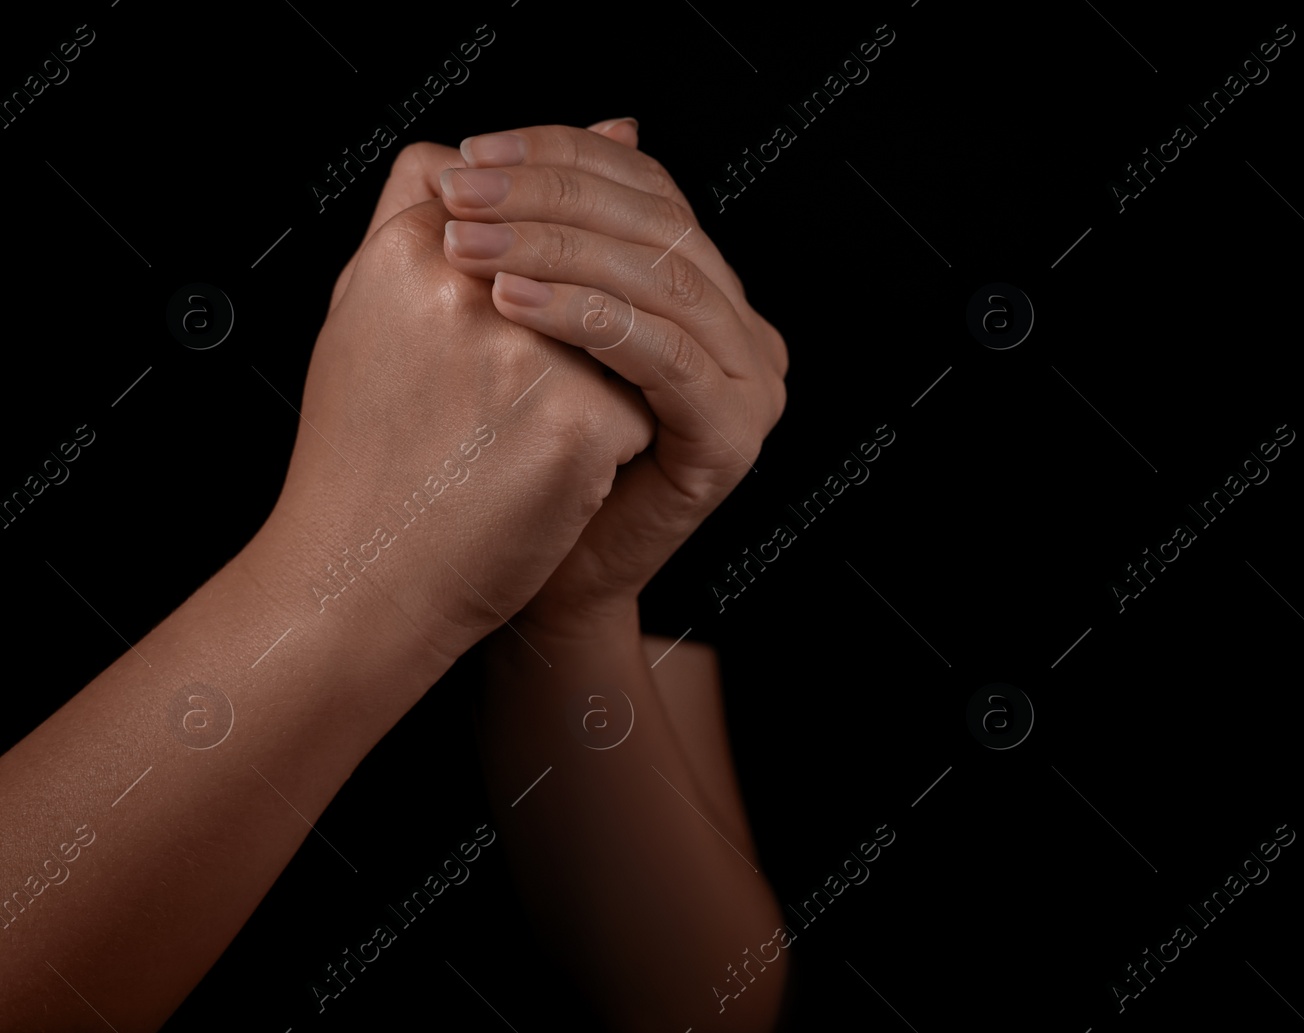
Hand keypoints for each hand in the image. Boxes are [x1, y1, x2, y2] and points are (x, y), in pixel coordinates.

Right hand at [260, 153, 655, 667]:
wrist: (360, 581)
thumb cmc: (369, 455)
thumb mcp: (369, 314)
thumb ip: (447, 212)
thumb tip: (611, 126)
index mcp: (406, 251)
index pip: (512, 203)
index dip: (525, 259)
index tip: (500, 314)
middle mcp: (465, 284)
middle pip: (582, 260)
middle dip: (572, 317)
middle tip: (516, 387)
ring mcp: (526, 348)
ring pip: (620, 329)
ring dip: (592, 377)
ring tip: (521, 431)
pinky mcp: (579, 417)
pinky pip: (640, 400)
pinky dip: (610, 439)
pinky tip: (545, 476)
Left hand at [439, 121, 788, 633]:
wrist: (523, 573)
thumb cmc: (508, 452)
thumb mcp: (518, 316)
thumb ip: (534, 232)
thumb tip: (510, 147)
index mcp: (703, 286)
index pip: (645, 187)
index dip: (560, 155)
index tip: (470, 154)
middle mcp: (741, 325)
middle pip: (657, 223)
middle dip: (549, 196)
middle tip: (462, 191)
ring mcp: (751, 380)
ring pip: (660, 279)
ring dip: (556, 248)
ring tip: (469, 245)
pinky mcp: (735, 434)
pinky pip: (664, 353)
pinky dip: (587, 317)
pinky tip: (511, 304)